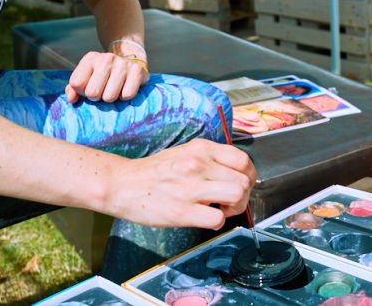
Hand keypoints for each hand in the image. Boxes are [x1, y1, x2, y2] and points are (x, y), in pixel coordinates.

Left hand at [65, 50, 147, 102]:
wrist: (130, 60)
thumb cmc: (103, 75)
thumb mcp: (86, 77)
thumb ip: (73, 89)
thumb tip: (72, 99)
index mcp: (90, 59)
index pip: (76, 83)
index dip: (81, 92)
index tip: (89, 87)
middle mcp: (106, 58)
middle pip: (92, 93)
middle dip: (96, 97)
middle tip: (102, 90)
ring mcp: (122, 64)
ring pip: (109, 97)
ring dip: (111, 98)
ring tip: (114, 90)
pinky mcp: (137, 72)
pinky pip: (127, 95)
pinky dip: (125, 97)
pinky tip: (125, 89)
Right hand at [110, 139, 256, 228]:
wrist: (123, 183)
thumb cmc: (154, 172)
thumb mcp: (185, 152)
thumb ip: (210, 159)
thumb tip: (235, 174)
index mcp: (201, 148)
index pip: (243, 160)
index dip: (247, 177)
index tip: (240, 185)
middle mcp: (198, 164)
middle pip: (243, 181)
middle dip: (241, 196)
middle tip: (227, 202)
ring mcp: (190, 187)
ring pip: (236, 196)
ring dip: (233, 209)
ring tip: (218, 209)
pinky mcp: (181, 211)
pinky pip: (217, 219)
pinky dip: (216, 222)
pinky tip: (204, 218)